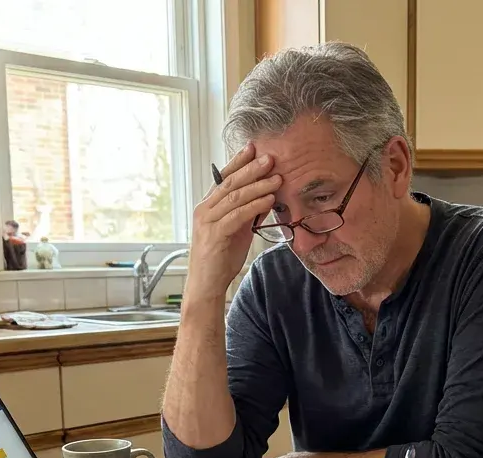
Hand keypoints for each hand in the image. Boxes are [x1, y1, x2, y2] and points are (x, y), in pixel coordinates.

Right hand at [187, 145, 282, 297]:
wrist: (207, 284)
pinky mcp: (214, 235)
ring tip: (277, 178)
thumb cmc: (221, 258)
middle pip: (230, 182)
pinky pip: (237, 215)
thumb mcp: (236, 230)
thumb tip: (264, 196)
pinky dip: (254, 206)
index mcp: (208, 205)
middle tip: (270, 158)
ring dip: (258, 186)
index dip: (239, 161)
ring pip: (234, 196)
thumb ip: (245, 213)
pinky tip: (269, 200)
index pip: (224, 177)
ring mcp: (207, 221)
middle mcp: (205, 209)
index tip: (254, 148)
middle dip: (252, 168)